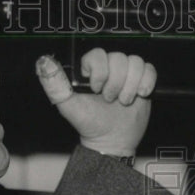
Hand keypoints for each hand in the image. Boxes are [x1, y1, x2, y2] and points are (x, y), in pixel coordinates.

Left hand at [35, 49, 156, 156]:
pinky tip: (141, 95)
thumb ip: (55, 84)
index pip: (98, 54)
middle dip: (116, 83)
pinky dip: (147, 82)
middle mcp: (110, 68)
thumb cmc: (89, 123)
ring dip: (131, 85)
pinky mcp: (143, 81)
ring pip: (136, 62)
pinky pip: (150, 69)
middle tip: (110, 100)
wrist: (111, 140)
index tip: (96, 88)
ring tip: (124, 100)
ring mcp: (127, 74)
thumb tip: (44, 62)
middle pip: (119, 58)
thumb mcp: (68, 106)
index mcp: (91, 69)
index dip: (100, 71)